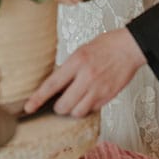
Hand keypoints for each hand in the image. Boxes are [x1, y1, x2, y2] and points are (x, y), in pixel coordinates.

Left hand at [24, 29, 145, 117]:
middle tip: (60, 102)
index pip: (52, 84)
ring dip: (73, 109)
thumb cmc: (107, 46)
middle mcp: (87, 76)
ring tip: (76, 100)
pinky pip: (91, 110)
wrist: (130, 47)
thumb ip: (70, 67)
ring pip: (77, 112)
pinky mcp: (108, 96)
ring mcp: (98, 88)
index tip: (29, 107)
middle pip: (63, 105)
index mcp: (77, 61)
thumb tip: (57, 85)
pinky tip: (90, 97)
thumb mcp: (82, 50)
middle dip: (58, 107)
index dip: (38, 98)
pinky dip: (87, 107)